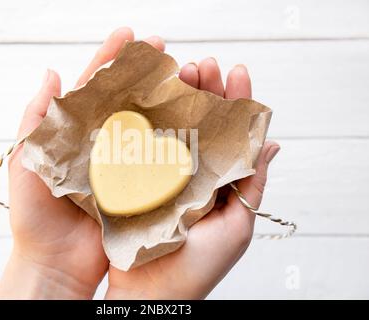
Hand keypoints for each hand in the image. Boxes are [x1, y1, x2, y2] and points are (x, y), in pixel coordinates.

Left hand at [0, 27, 164, 298]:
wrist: (54, 262)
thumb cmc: (34, 214)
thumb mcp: (26, 161)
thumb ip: (36, 119)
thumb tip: (51, 72)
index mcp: (77, 134)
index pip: (95, 88)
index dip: (111, 60)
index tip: (130, 35)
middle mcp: (104, 144)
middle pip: (128, 100)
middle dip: (146, 73)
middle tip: (166, 50)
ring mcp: (124, 165)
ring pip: (147, 125)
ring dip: (165, 100)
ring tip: (186, 77)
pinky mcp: (139, 188)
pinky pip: (158, 160)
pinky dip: (173, 140)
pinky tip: (190, 121)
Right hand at [106, 54, 279, 298]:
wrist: (153, 293)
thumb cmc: (201, 266)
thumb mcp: (238, 226)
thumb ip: (253, 185)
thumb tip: (273, 144)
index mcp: (222, 181)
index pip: (233, 134)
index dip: (236, 102)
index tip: (234, 72)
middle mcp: (195, 173)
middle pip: (204, 124)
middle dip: (206, 92)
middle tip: (202, 64)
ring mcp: (166, 175)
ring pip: (175, 128)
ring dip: (179, 99)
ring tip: (180, 72)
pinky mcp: (140, 181)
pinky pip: (146, 146)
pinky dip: (149, 121)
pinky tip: (151, 99)